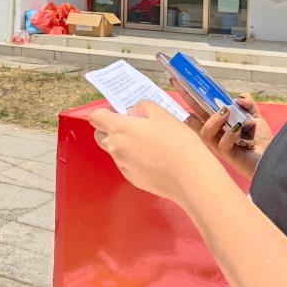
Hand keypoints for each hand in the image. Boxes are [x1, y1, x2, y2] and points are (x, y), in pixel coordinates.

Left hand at [89, 100, 207, 203]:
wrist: (190, 176)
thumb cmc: (176, 140)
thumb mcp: (161, 113)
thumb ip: (142, 107)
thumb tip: (132, 113)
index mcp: (120, 129)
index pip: (96, 117)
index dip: (105, 112)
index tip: (119, 112)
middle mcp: (115, 148)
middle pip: (100, 136)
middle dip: (109, 129)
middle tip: (132, 127)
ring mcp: (123, 166)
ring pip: (114, 151)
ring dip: (122, 144)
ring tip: (148, 144)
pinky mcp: (132, 179)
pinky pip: (126, 164)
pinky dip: (133, 159)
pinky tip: (153, 159)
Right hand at [187, 89, 272, 179]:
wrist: (274, 158)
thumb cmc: (262, 141)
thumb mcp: (255, 117)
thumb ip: (247, 104)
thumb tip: (236, 98)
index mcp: (219, 125)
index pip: (201, 110)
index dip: (192, 98)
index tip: (182, 83)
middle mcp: (216, 135)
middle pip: (195, 118)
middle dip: (188, 101)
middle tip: (182, 86)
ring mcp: (220, 146)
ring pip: (205, 133)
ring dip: (213, 120)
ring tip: (225, 110)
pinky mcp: (229, 156)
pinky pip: (222, 144)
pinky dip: (230, 134)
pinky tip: (239, 128)